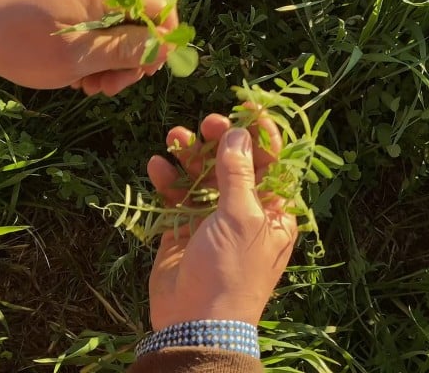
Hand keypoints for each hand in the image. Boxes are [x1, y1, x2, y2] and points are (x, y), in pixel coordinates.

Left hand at [0, 0, 177, 94]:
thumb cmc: (27, 44)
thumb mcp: (82, 55)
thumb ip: (129, 50)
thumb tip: (168, 48)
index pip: (159, 4)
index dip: (162, 39)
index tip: (148, 69)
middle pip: (140, 22)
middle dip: (131, 59)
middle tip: (112, 87)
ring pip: (119, 32)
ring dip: (112, 64)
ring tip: (92, 87)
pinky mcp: (71, 7)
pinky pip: (98, 31)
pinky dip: (95, 56)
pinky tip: (81, 76)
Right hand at [147, 112, 297, 330]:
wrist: (196, 322)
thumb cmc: (231, 271)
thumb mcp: (241, 218)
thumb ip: (238, 174)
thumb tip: (238, 135)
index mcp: (271, 209)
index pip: (272, 162)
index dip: (261, 134)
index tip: (246, 106)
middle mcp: (244, 210)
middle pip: (234, 163)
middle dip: (220, 140)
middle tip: (206, 124)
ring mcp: (212, 218)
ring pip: (202, 175)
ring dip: (188, 155)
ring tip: (174, 138)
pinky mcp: (183, 227)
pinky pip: (176, 195)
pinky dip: (167, 179)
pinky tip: (156, 166)